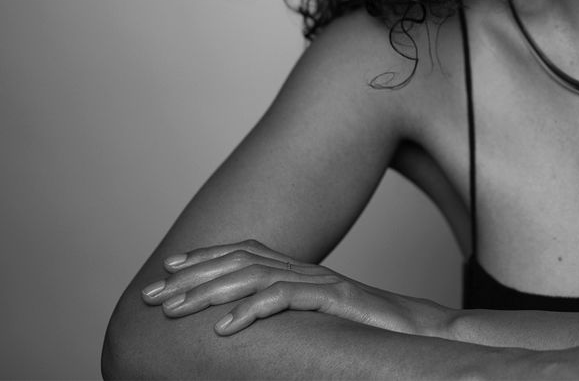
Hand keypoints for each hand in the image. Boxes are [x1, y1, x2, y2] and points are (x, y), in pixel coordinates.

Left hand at [140, 239, 451, 337]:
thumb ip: (289, 312)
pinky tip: (223, 329)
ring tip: (173, 311)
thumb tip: (250, 321)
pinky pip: (284, 300)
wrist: (420, 332)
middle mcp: (306, 269)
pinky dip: (249, 311)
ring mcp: (320, 282)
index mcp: (301, 270)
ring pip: (252, 277)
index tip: (166, 271)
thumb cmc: (371, 331)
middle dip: (190, 278)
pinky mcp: (335, 299)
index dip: (203, 257)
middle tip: (151, 296)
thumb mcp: (320, 319)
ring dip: (207, 293)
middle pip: (238, 261)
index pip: (244, 252)